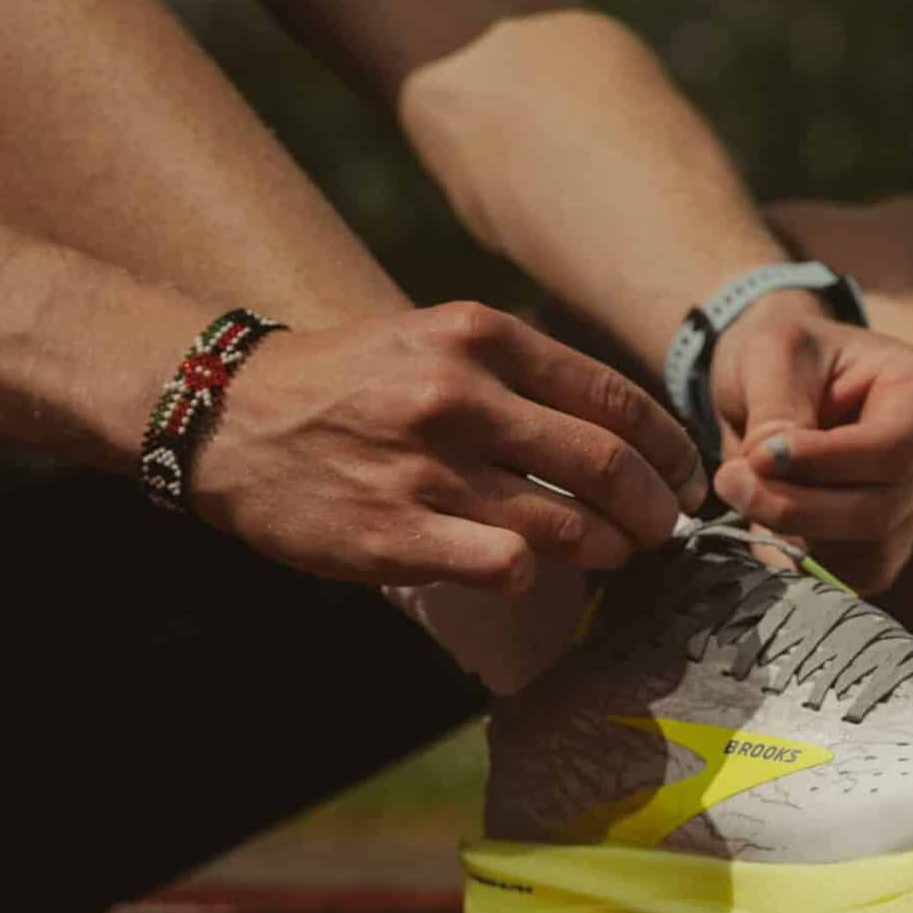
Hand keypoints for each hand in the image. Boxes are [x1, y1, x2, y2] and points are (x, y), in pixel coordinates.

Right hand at [193, 301, 705, 592]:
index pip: (615, 398)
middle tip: (666, 526)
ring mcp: (428, 470)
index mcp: (481, 338)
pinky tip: (534, 570)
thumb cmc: (348, 382)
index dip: (668, 446)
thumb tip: (623, 426)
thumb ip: (522, 373)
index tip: (685, 473)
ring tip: (617, 552)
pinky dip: (537, 574)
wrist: (227, 414)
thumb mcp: (435, 341)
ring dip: (612, 547)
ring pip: (569, 523)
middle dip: (658, 506)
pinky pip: (508, 567)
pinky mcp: (397, 535)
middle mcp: (460, 397)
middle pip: (608, 463)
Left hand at [708, 300, 912, 591]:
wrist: (777, 381)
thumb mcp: (773, 354)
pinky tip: (767, 522)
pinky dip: (804, 560)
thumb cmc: (786, 354)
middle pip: (880, 509)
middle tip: (730, 480)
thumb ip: (777, 410)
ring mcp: (911, 506)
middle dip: (797, 506)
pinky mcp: (882, 545)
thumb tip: (768, 467)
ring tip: (745, 492)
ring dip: (795, 534)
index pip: (896, 449)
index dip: (826, 462)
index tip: (760, 454)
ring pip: (869, 552)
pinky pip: (854, 578)